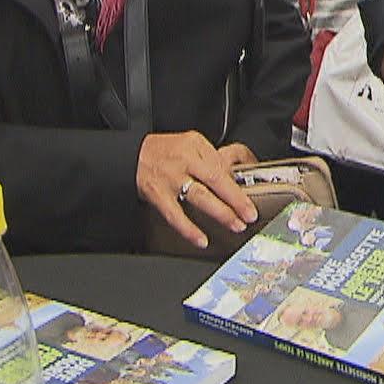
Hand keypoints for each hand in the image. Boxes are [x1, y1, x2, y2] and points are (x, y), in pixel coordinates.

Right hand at [137, 131, 257, 249]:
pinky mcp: (158, 195)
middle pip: (215, 179)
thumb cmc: (165, 151)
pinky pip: (175, 215)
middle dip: (236, 199)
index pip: (222, 164)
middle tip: (250, 214)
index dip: (238, 183)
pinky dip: (189, 229)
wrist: (132, 154)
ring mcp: (171, 178)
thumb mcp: (190, 143)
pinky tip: (201, 239)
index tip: (251, 197)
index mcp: (195, 146)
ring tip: (235, 224)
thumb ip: (211, 159)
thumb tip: (235, 179)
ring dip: (220, 213)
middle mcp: (184, 160)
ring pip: (199, 197)